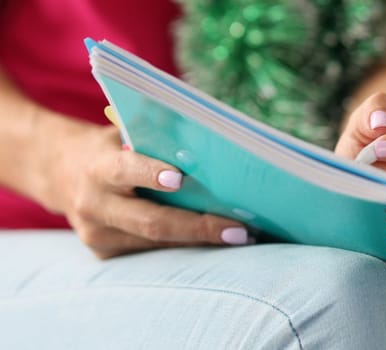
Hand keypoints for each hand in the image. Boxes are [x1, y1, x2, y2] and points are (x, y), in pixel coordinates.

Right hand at [43, 124, 248, 258]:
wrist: (59, 172)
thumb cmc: (108, 148)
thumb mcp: (121, 134)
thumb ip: (154, 139)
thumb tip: (208, 145)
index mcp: (98, 168)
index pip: (125, 170)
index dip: (151, 174)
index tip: (181, 179)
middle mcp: (94, 205)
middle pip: (150, 222)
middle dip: (199, 227)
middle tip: (239, 231)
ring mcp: (97, 234)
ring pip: (156, 242)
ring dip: (202, 241)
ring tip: (244, 237)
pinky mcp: (104, 252)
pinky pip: (151, 251)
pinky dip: (185, 245)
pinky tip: (216, 241)